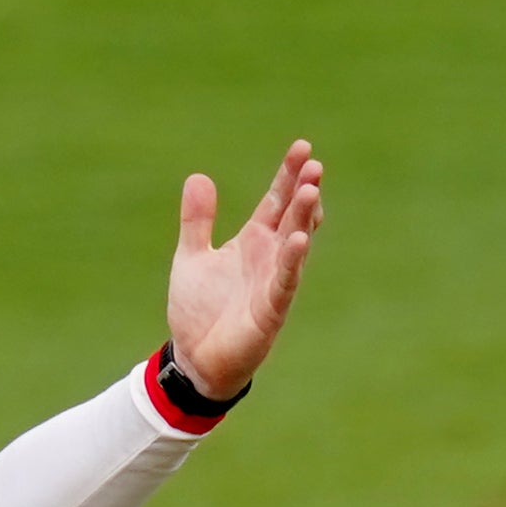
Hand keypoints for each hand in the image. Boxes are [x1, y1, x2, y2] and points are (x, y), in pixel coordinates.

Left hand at [167, 139, 323, 398]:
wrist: (194, 359)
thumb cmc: (199, 310)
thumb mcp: (192, 257)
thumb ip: (197, 221)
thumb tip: (198, 176)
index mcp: (253, 242)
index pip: (276, 201)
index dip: (288, 175)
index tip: (302, 147)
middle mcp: (269, 257)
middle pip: (292, 216)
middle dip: (303, 190)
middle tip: (314, 163)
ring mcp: (273, 283)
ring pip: (294, 244)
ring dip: (304, 218)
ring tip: (312, 190)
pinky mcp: (271, 311)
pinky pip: (284, 282)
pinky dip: (292, 261)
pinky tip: (300, 240)